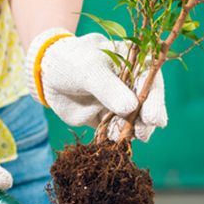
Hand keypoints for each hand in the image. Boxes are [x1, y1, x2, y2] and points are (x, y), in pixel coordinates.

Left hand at [25, 28, 167, 141]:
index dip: (155, 101)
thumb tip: (130, 108)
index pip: (151, 82)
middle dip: (146, 121)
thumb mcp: (90, 70)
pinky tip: (113, 142)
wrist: (48, 74)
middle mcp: (131, 85)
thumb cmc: (72, 61)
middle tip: (144, 134)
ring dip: (132, 132)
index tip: (153, 119)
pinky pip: (115, 131)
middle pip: (146, 105)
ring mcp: (120, 103)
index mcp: (135, 64)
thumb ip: (109, 89)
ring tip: (126, 139)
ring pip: (133, 121)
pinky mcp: (108, 119)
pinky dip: (116, 138)